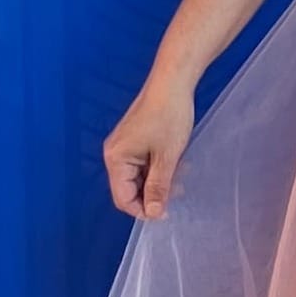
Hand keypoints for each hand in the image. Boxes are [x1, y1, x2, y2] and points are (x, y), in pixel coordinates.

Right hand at [103, 78, 195, 218]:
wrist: (173, 82)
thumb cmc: (169, 116)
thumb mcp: (167, 157)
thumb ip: (158, 188)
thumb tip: (152, 213)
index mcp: (116, 159)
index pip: (123, 198)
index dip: (143, 210)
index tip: (166, 212)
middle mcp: (114, 153)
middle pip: (130, 188)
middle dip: (154, 193)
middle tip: (178, 190)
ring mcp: (124, 146)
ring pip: (139, 177)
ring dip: (159, 180)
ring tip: (181, 174)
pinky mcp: (134, 139)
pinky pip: (143, 163)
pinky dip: (158, 168)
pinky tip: (176, 163)